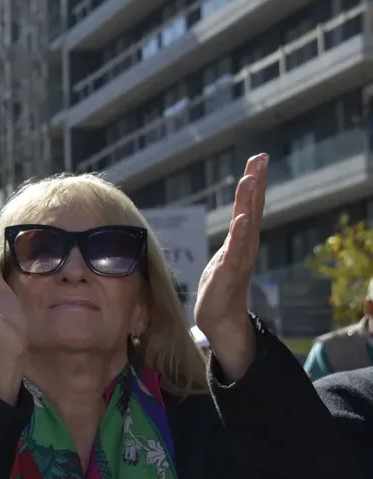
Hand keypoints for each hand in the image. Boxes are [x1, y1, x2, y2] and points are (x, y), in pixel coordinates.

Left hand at [194, 153, 267, 380]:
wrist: (220, 320)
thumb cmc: (221, 288)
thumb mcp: (225, 256)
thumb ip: (234, 238)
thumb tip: (239, 221)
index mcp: (241, 240)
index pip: (249, 206)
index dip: (253, 182)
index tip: (258, 158)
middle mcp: (244, 246)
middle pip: (252, 209)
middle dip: (256, 183)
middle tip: (260, 158)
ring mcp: (239, 259)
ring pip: (245, 226)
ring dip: (248, 203)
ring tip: (250, 180)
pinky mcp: (230, 274)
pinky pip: (236, 251)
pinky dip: (241, 235)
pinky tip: (244, 219)